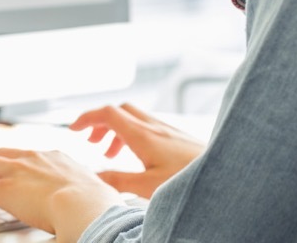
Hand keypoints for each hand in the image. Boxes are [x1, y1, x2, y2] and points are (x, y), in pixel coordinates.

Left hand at [0, 147, 123, 242]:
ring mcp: (17, 171)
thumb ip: (91, 193)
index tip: (20, 177)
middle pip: (4, 153)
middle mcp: (34, 158)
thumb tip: (103, 204)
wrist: (84, 206)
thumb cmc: (96, 205)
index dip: (21, 166)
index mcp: (56, 159)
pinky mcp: (2, 189)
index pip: (31, 155)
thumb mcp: (96, 192)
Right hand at [69, 103, 204, 197]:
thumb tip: (94, 177)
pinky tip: (137, 156)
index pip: (107, 113)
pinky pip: (147, 126)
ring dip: (117, 130)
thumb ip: (118, 180)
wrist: (223, 174)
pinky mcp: (177, 136)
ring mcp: (167, 129)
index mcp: (142, 134)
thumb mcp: (147, 186)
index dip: (87, 118)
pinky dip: (133, 134)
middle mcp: (154, 126)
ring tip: (111, 154)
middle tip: (91, 142)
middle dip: (100, 123)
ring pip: (134, 117)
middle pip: (119, 110)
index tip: (73, 129)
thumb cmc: (187, 180)